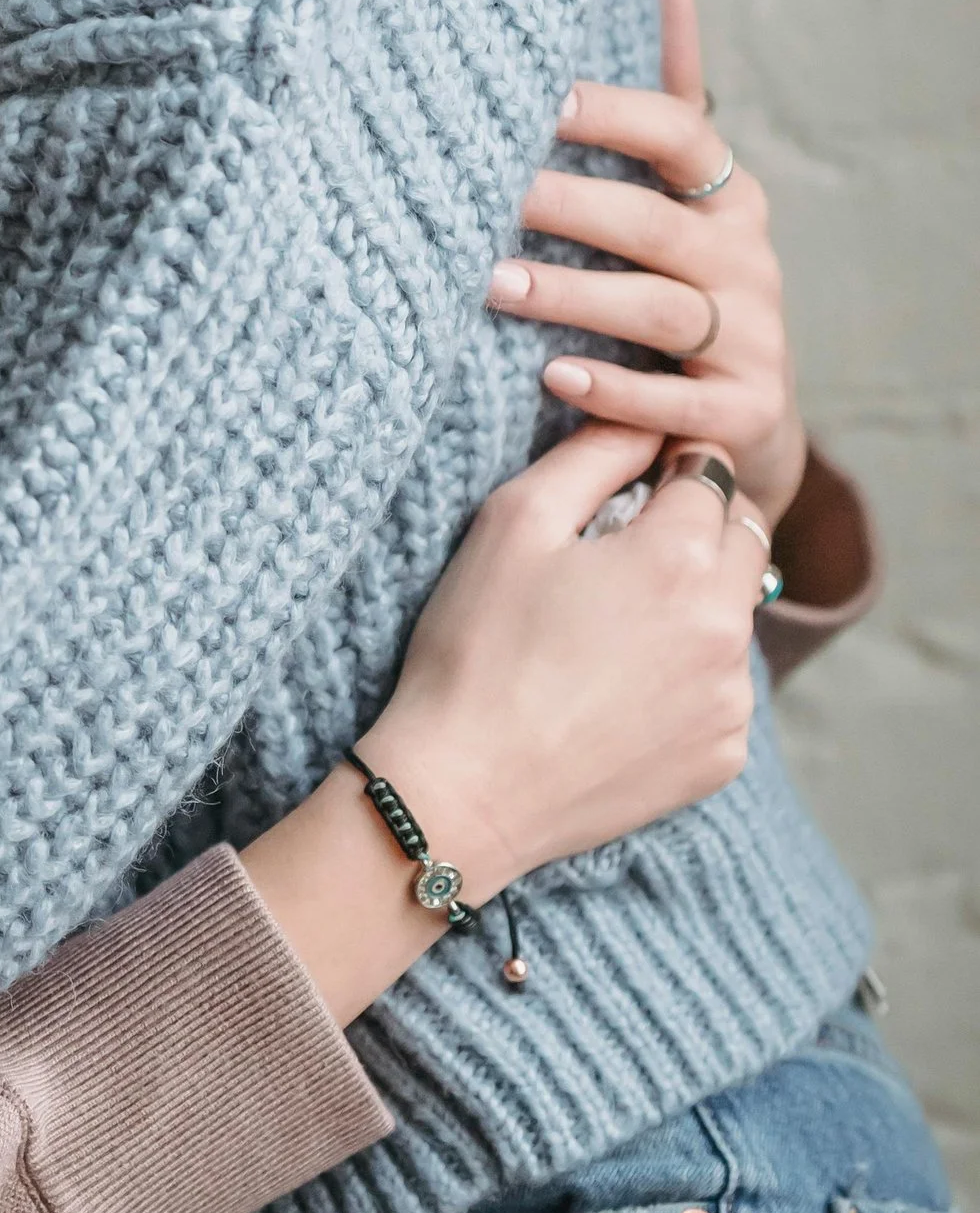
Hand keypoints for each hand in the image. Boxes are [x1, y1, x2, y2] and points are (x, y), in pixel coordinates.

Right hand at [361, 421, 764, 905]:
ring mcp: (730, 697)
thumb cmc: (476, 647)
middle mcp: (725, 625)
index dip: (666, 466)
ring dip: (694, 603)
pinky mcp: (723, 755)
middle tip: (621, 552)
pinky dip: (687, 675)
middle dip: (698, 526)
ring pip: (735, 616)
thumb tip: (646, 423)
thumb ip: (593, 456)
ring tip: (609, 630)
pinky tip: (617, 689)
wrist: (466, 789)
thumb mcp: (514, 523)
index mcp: (679, 556)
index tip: (627, 486)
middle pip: (745, 538)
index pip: (710, 470)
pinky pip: (723, 688)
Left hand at [484, 0, 807, 526]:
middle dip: (567, 205)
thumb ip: (671, 100)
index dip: (612, 111)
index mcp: (729, 195)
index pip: (680, 133)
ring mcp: (752, 337)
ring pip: (655, 308)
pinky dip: (615, 389)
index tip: (534, 95)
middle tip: (483, 195)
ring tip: (492, 284)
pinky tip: (553, 374)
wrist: (747, 426)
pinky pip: (675, 400)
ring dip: (572, 295)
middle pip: (652, 223)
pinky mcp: (743, 413)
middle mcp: (746, 259)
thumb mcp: (691, 194)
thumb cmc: (693, 286)